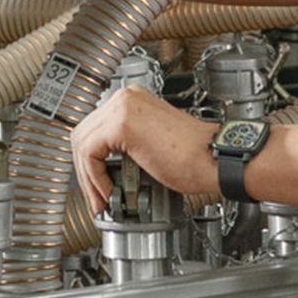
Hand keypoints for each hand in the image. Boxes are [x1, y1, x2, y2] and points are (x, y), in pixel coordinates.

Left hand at [67, 83, 217, 219]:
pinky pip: (90, 152)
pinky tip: (109, 191)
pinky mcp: (123, 123)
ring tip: (102, 199)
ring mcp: (124, 107)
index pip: (93, 128)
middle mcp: (126, 98)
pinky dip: (95, 177)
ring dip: (89, 178)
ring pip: (82, 143)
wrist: (215, 158)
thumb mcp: (149, 146)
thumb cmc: (194, 158)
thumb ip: (124, 147)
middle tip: (96, 197)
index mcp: (133, 100)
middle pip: (83, 134)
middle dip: (85, 171)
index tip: (98, 186)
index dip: (91, 162)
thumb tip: (102, 168)